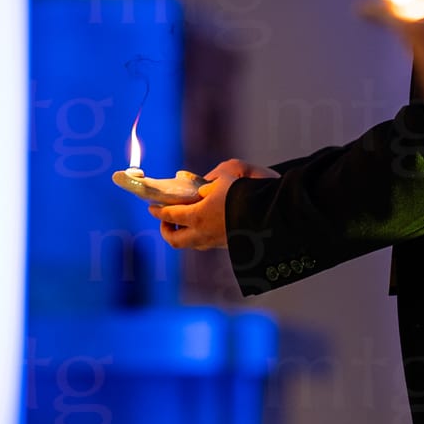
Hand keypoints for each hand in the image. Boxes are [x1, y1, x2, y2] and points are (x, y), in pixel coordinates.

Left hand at [150, 159, 277, 249]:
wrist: (272, 214)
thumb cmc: (245, 193)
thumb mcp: (225, 177)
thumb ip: (208, 181)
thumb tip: (201, 185)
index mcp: (197, 216)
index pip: (169, 216)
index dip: (158, 212)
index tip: (152, 207)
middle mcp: (203, 234)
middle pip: (175, 240)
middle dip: (166, 231)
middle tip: (166, 221)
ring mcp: (216, 243)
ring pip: (191, 244)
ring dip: (183, 235)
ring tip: (185, 223)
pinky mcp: (228, 246)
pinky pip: (206, 243)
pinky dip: (199, 235)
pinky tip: (206, 224)